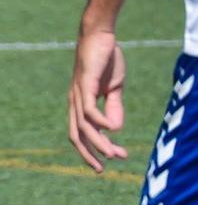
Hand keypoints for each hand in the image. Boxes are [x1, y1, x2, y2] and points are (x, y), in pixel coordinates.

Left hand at [67, 27, 128, 171]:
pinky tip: (112, 129)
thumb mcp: (114, 87)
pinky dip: (99, 122)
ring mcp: (78, 95)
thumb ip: (114, 107)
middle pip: (77, 136)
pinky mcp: (84, 85)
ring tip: (113, 153)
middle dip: (90, 154)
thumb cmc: (106, 59)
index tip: (111, 160)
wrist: (100, 36)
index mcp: (81, 105)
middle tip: (104, 168)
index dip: (94, 149)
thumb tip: (115, 129)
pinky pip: (89, 109)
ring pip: (84, 126)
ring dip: (98, 142)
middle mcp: (75, 103)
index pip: (83, 133)